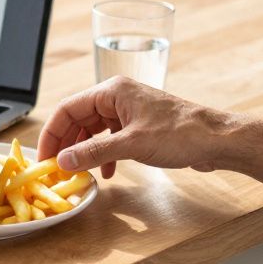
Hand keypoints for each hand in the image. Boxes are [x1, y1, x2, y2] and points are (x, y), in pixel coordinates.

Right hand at [37, 76, 238, 177]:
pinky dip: (102, 154)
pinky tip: (106, 172)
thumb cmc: (181, 133)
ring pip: (93, 130)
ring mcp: (128, 111)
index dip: (52, 134)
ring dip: (84, 151)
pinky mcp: (139, 126)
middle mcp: (117, 97)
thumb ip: (94, 153)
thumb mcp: (131, 145)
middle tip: (58, 168)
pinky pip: (109, 138)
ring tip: (79, 172)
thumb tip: (63, 161)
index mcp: (112, 91)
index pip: (67, 109)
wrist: (217, 140)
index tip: (44, 157)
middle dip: (67, 144)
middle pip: (77, 119)